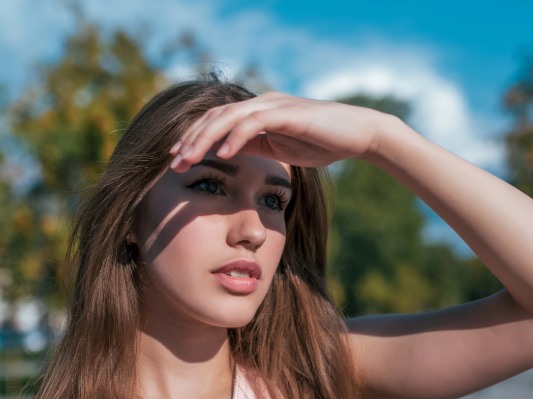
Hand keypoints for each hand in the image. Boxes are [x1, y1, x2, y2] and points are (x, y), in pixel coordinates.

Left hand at [169, 92, 390, 171]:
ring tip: (189, 158)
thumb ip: (255, 146)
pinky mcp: (288, 113)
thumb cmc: (322, 142)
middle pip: (216, 116)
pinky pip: (255, 123)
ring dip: (205, 138)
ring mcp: (274, 105)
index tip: (176, 159)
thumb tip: (228, 154)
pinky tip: (222, 153)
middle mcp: (262, 103)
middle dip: (191, 139)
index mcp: (258, 111)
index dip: (194, 138)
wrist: (358, 134)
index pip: (217, 121)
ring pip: (229, 117)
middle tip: (173, 162)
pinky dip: (235, 137)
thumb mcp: (280, 148)